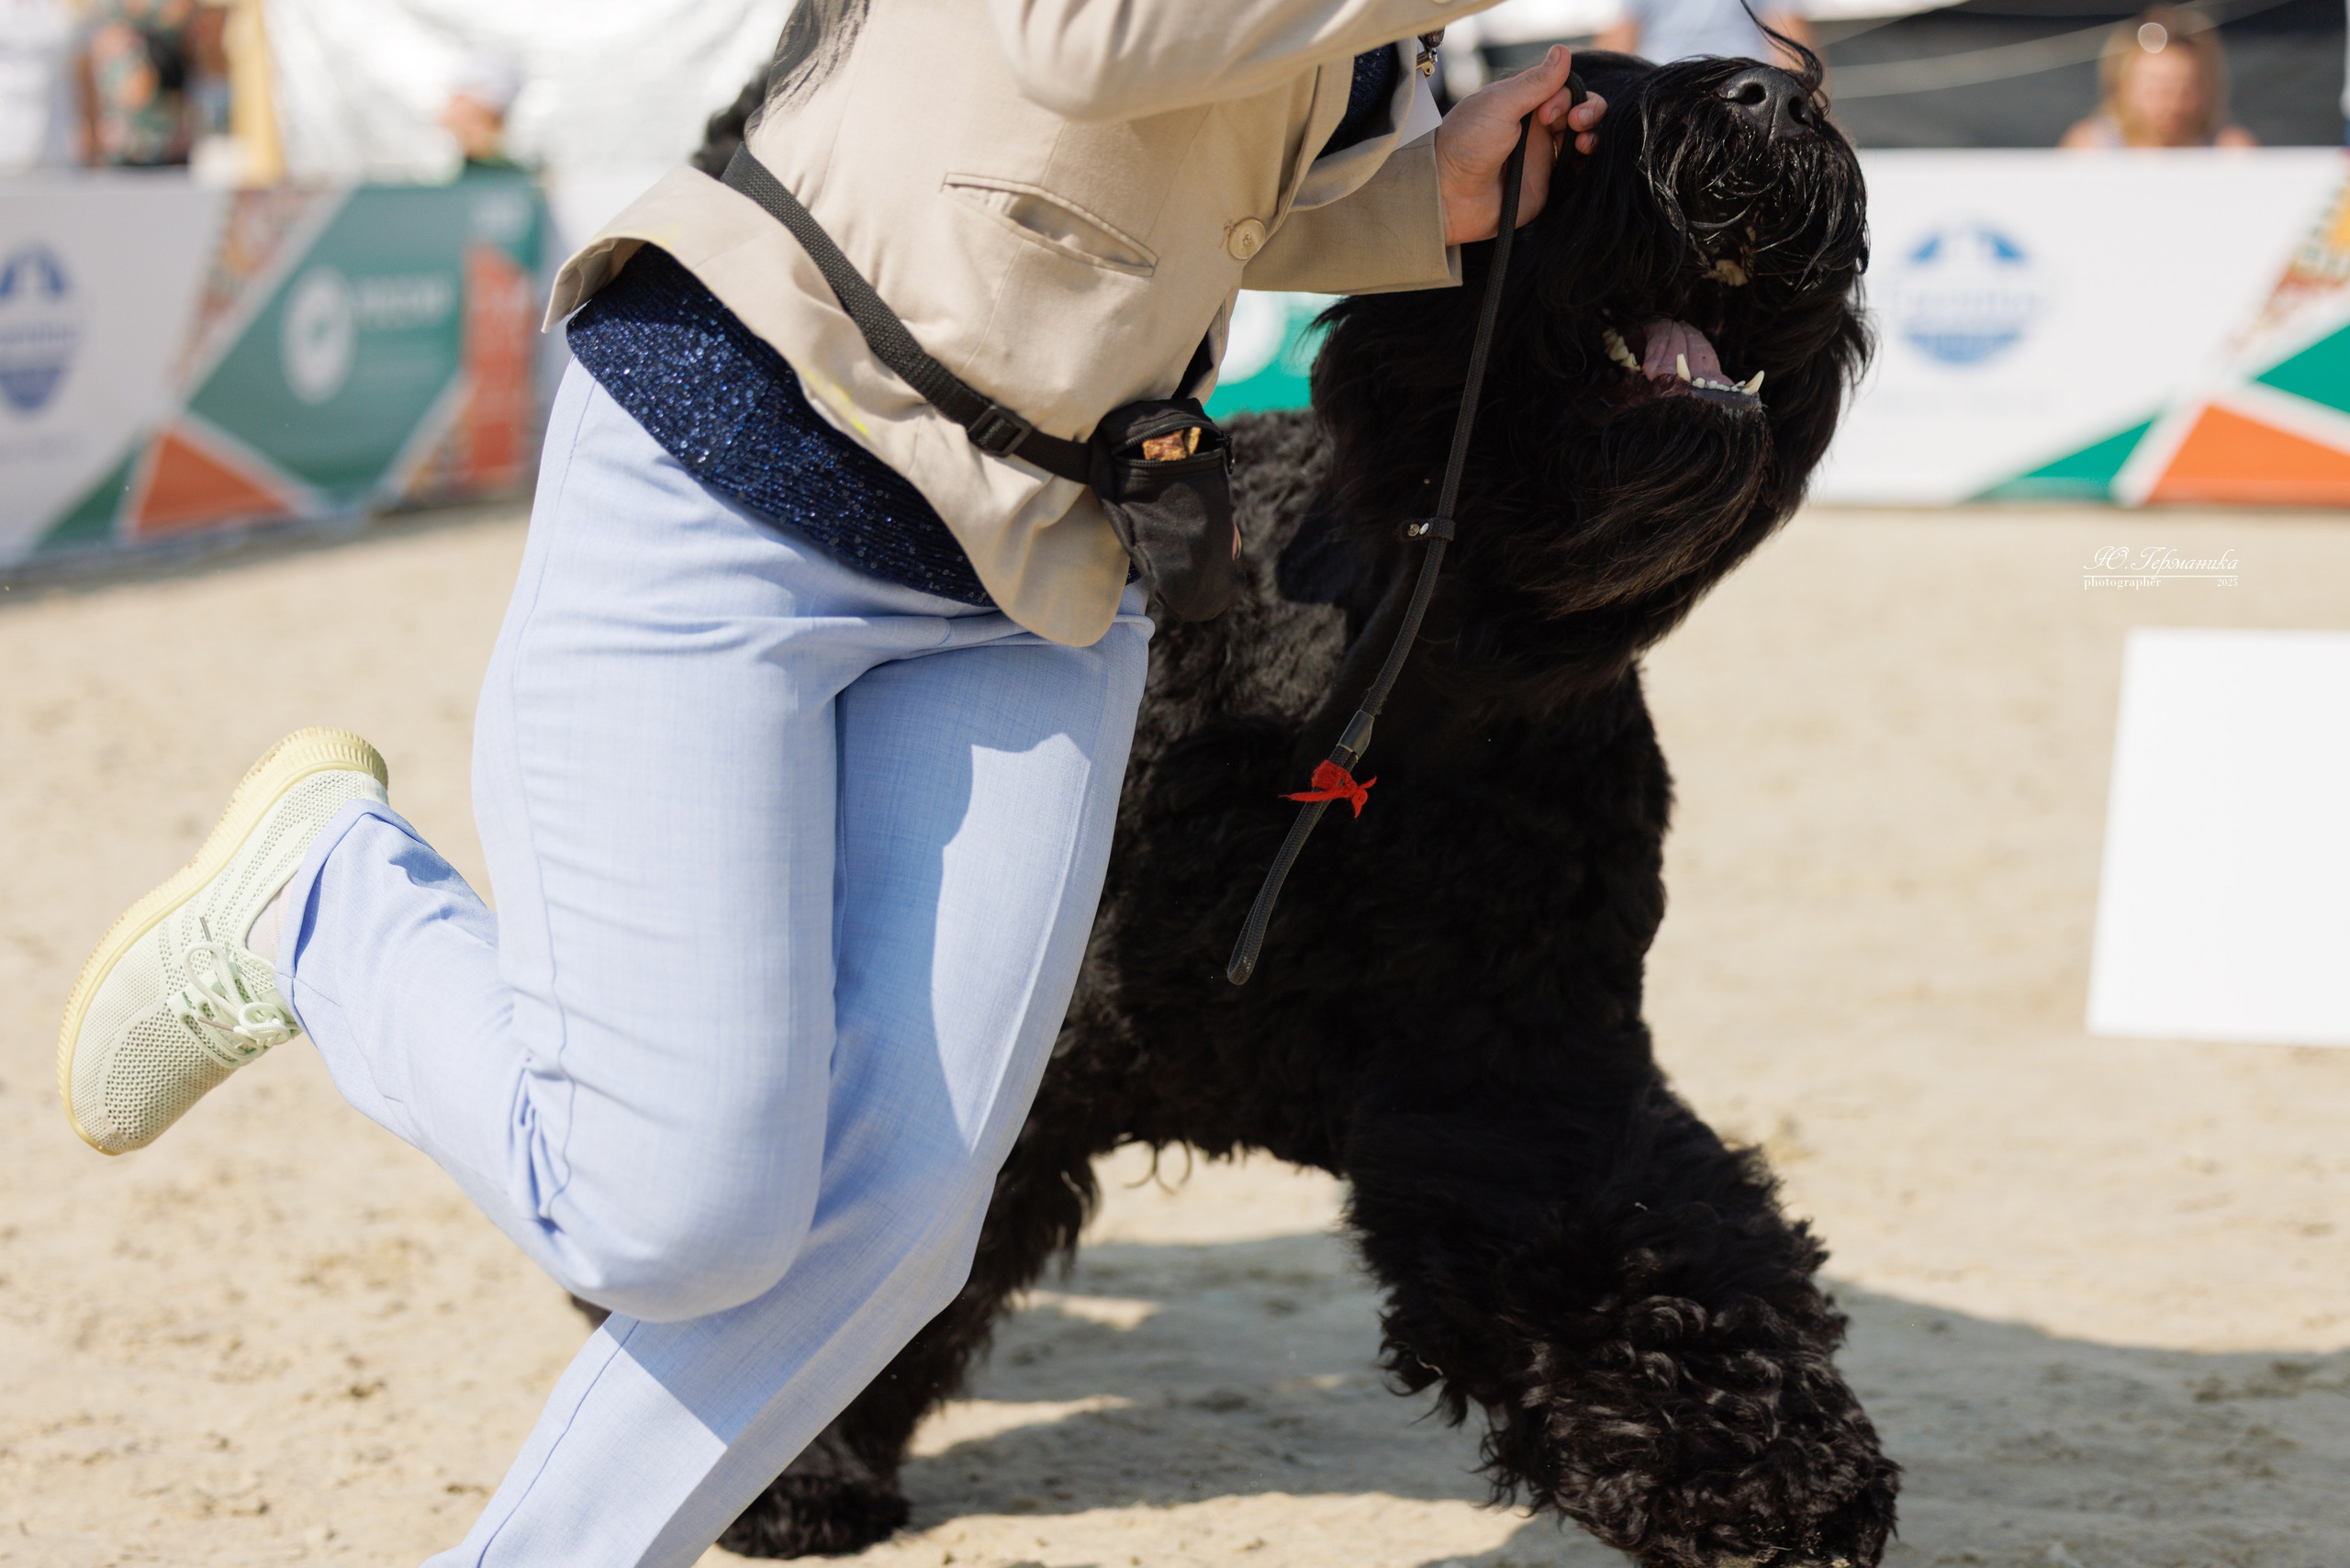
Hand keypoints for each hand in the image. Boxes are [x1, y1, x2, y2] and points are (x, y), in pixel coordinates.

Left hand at [1434, 45, 1603, 245]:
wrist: (1448, 195)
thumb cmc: (1464, 145)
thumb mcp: (1499, 104)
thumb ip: (1535, 82)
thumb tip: (1562, 51)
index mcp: (1522, 104)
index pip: (1564, 89)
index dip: (1567, 96)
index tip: (1546, 112)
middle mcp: (1536, 128)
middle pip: (1580, 110)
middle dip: (1589, 110)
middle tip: (1575, 123)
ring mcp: (1543, 157)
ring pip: (1584, 138)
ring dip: (1593, 133)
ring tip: (1584, 141)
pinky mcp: (1547, 185)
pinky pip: (1578, 171)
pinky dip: (1589, 162)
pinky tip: (1584, 158)